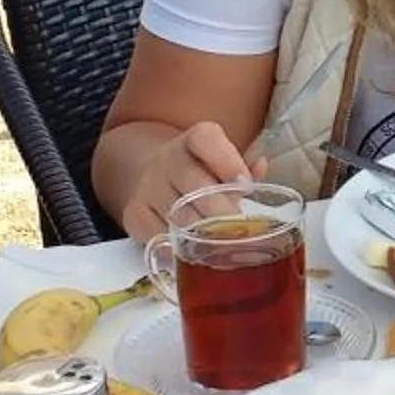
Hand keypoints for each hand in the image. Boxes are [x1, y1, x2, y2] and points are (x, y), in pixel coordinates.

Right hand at [119, 121, 265, 241]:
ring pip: (179, 216)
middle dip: (222, 212)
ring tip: (225, 248)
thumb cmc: (201, 171)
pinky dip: (179, 249)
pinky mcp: (135, 214)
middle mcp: (167, 160)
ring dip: (204, 236)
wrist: (149, 174)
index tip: (246, 186)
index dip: (228, 161)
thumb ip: (243, 167)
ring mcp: (148, 187)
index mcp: (194, 140)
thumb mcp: (221, 161)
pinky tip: (195, 254)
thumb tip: (259, 167)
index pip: (206, 140)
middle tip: (241, 231)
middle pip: (195, 185)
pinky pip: (159, 237)